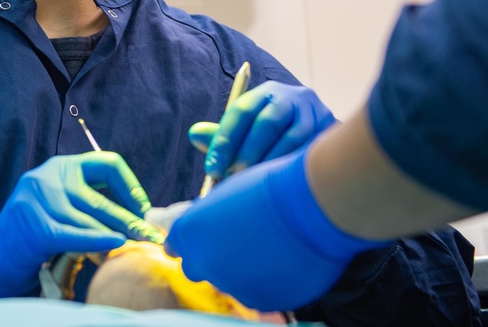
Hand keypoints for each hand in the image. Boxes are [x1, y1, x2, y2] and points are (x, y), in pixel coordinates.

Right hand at [0, 152, 163, 299]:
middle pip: (101, 197)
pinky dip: (99, 239)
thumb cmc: (36, 232)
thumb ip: (89, 200)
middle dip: (130, 218)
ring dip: (119, 233)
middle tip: (151, 234)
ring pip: (90, 219)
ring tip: (138, 244)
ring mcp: (38, 200)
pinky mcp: (34, 226)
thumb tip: (137, 213)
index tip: (142, 208)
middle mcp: (48, 176)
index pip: (106, 163)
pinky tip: (117, 243)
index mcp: (60, 166)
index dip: (130, 185)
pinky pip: (76, 234)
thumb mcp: (60, 204)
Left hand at [165, 147, 386, 310]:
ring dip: (240, 269)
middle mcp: (204, 262)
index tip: (193, 241)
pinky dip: (265, 280)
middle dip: (210, 258)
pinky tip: (281, 260)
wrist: (312, 205)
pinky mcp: (261, 300)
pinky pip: (257, 292)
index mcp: (190, 231)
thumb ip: (208, 216)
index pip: (175, 245)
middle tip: (232, 245)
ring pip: (229, 281)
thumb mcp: (228, 193)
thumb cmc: (270, 188)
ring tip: (266, 247)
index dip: (186, 242)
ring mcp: (232, 285)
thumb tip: (204, 226)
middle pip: (197, 268)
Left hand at [190, 81, 336, 179]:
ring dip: (269, 164)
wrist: (324, 137)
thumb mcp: (249, 128)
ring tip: (253, 186)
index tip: (212, 168)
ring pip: (290, 140)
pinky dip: (289, 170)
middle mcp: (293, 98)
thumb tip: (195, 135)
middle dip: (247, 153)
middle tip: (232, 178)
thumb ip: (224, 134)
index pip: (241, 111)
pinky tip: (277, 187)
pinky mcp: (331, 135)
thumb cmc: (274, 134)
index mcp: (267, 93)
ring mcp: (316, 115)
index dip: (224, 140)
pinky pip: (308, 154)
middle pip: (267, 123)